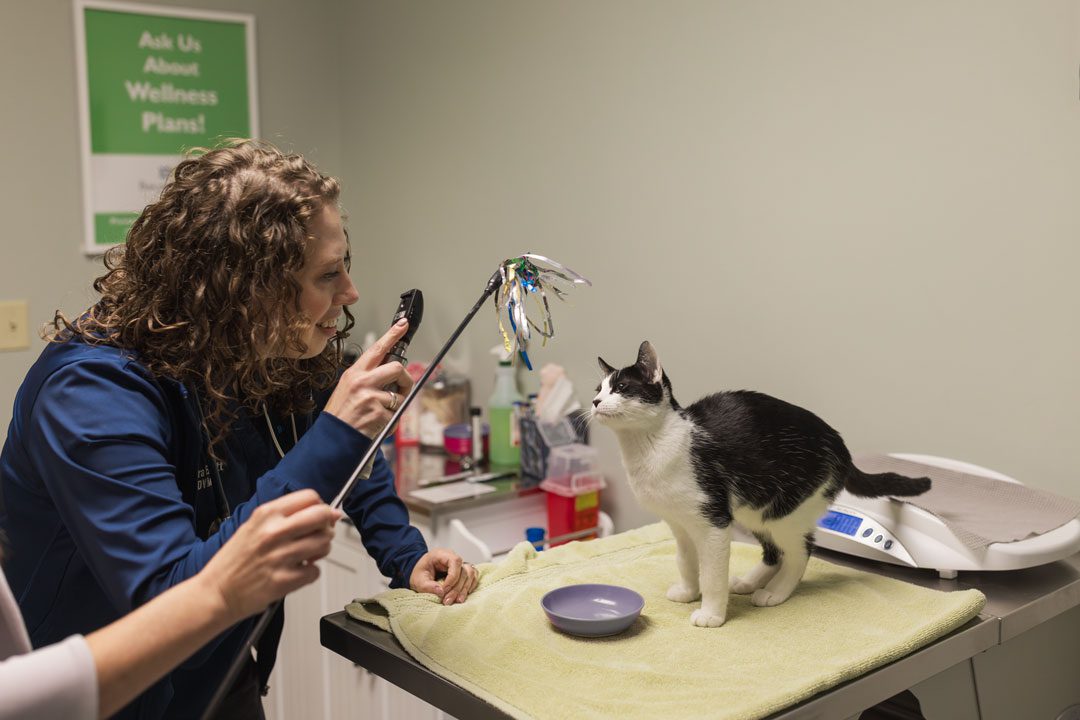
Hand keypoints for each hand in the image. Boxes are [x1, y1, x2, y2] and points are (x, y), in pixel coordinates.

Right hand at [198, 490, 341, 622]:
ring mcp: (279, 556)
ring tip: (307, 554)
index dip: (320, 506)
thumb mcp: (253, 526)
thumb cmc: (234, 562)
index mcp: (266, 514)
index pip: (310, 497)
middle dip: (327, 525)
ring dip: (321, 550)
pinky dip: (310, 572)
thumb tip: (326, 512)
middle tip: (320, 534)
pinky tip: (297, 571)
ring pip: (324, 543)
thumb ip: (286, 516)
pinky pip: (315, 571)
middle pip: (322, 516)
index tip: (320, 515)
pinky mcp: (284, 580)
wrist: (215, 593)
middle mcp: (273, 532)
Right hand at [323, 319, 415, 438]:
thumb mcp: (348, 388)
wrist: (332, 437)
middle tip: (404, 387)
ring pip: (400, 395)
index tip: (403, 324)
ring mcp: (370, 397)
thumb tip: (391, 370)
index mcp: (354, 373)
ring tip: (380, 414)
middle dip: (406, 378)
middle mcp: (362, 381)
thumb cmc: (341, 414)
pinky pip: (396, 415)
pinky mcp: (378, 413)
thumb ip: (367, 377)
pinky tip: (377, 425)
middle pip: (397, 368)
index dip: (392, 335)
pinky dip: (391, 423)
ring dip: (396, 407)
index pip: (376, 349)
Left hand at [409, 548, 479, 604]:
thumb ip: (427, 586)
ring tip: (457, 601)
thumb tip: (441, 592)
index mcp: (441, 554)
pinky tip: (462, 596)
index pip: (455, 561)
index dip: (453, 577)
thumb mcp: (418, 580)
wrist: (421, 573)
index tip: (444, 590)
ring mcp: (460, 564)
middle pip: (463, 571)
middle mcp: (453, 557)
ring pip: (470, 574)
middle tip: (447, 601)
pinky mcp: (463, 572)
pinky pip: (472, 577)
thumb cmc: (420, 573)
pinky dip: (469, 587)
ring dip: (464, 589)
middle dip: (456, 588)